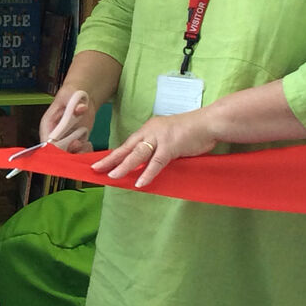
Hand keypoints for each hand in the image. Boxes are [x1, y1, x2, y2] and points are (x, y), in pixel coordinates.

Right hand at [39, 88, 95, 152]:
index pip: (46, 143)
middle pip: (57, 153)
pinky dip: (85, 152)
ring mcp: (65, 140)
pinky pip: (78, 153)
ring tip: (86, 143)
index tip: (67, 146)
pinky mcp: (75, 143)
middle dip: (68, 151)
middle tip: (78, 142)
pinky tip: (89, 144)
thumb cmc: (71, 95)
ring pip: (68, 156)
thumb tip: (80, 109)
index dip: (55, 149)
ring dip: (78, 153)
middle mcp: (54, 136)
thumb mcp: (71, 95)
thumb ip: (74, 103)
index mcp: (47, 125)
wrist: (82, 97)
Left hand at [91, 109, 217, 187]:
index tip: (102, 162)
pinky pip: (156, 163)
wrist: (210, 122)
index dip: (115, 154)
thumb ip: (158, 147)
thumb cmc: (193, 131)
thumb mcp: (170, 136)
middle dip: (110, 159)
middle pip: (127, 147)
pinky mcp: (171, 146)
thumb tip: (148, 163)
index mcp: (150, 128)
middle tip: (95, 168)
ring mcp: (160, 138)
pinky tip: (139, 183)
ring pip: (137, 154)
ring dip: (123, 166)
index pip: (129, 143)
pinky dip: (147, 173)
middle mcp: (151, 131)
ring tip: (112, 176)